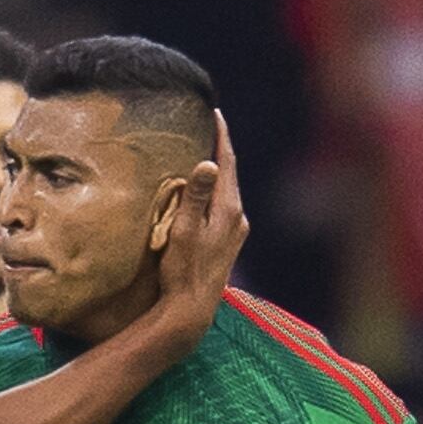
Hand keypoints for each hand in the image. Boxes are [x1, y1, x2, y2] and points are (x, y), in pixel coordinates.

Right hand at [147, 109, 251, 332]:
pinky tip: (204, 195)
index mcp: (229, 209)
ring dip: (217, 173)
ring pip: (227, 192)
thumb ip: (196, 196)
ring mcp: (236, 232)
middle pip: (230, 175)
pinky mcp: (229, 244)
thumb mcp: (184, 230)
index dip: (221, 136)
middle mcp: (238, 218)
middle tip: (207, 127)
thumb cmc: (183, 270)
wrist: (192, 310)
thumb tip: (208, 163)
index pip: (227, 163)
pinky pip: (224, 207)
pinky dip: (215, 192)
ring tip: (204, 155)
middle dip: (219, 150)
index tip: (216, 113)